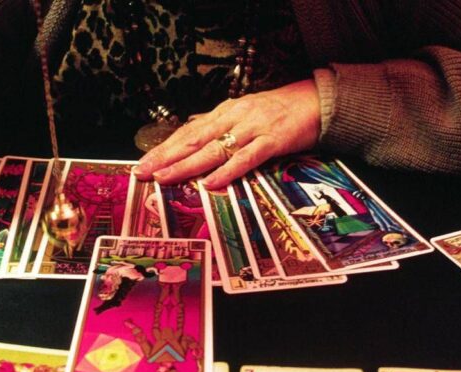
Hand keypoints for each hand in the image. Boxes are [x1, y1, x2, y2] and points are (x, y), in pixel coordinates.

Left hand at [134, 76, 330, 188]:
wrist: (317, 100)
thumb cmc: (280, 109)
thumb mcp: (244, 112)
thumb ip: (220, 124)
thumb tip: (193, 129)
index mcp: (225, 112)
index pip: (188, 132)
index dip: (164, 148)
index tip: (143, 162)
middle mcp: (234, 118)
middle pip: (193, 140)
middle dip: (166, 157)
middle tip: (143, 172)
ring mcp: (252, 129)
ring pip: (214, 149)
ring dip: (187, 165)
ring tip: (165, 177)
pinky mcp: (272, 141)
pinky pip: (247, 158)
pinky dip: (228, 171)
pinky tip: (211, 182)